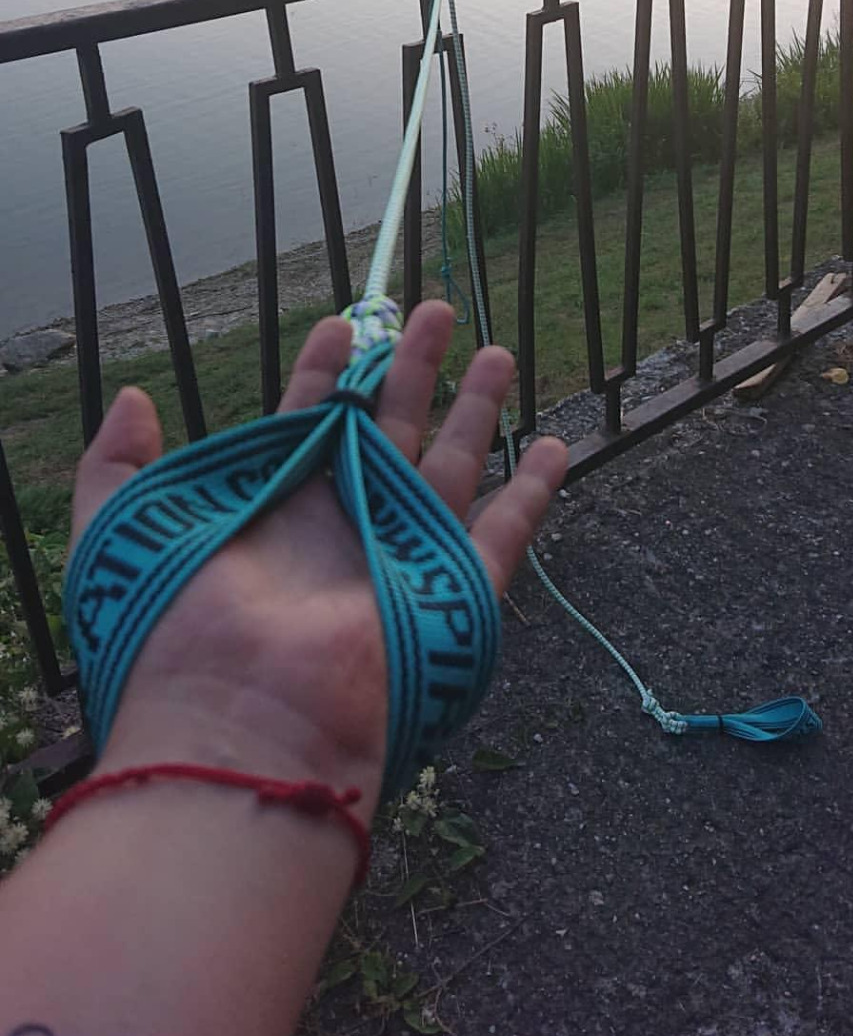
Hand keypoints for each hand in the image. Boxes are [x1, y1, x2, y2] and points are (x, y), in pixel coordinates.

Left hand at [70, 302, 566, 823]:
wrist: (240, 725)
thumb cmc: (174, 636)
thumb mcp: (126, 531)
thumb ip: (117, 463)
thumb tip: (132, 397)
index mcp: (276, 509)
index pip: (310, 420)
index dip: (327, 370)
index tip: (345, 321)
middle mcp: (341, 525)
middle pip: (388, 428)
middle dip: (411, 367)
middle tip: (434, 310)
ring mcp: (399, 555)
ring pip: (449, 463)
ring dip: (475, 406)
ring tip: (494, 349)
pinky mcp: (451, 591)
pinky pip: (503, 533)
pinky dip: (532, 492)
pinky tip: (552, 447)